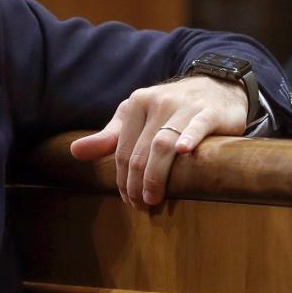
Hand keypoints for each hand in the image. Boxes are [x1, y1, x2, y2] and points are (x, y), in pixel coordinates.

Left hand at [69, 76, 247, 205]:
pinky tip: (183, 154)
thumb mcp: (137, 117)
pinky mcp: (209, 111)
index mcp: (136, 103)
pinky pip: (196, 126)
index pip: (123, 150)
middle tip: (140, 205)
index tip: (128, 199)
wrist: (216, 88)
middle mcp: (158, 102)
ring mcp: (184, 106)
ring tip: (154, 198)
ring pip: (162, 145)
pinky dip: (188, 139)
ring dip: (155, 175)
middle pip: (141, 152)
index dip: (122, 179)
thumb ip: (109, 137)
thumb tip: (74, 152)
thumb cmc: (171, 108)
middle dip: (137, 183)